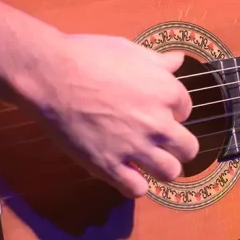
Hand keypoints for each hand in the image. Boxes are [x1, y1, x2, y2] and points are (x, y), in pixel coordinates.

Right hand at [16, 34, 198, 197]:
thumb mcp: (130, 50)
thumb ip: (158, 62)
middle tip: (163, 142)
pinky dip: (134, 184)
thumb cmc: (90, 56)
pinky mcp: (109, 166)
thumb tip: (177, 61)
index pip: (186, 109)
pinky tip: (126, 173)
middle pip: (187, 148)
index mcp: (166, 92)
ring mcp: (135, 147)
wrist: (52, 76)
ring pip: (170, 172)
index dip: (173, 110)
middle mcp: (158, 123)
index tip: (158, 110)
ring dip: (163, 168)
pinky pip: (136, 189)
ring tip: (149, 162)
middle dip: (178, 145)